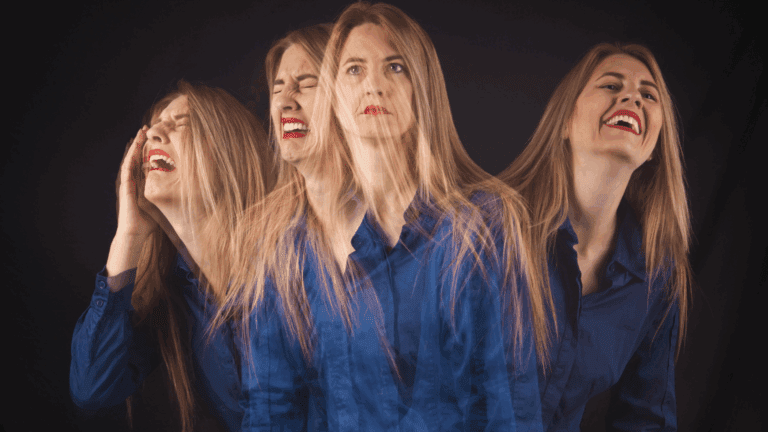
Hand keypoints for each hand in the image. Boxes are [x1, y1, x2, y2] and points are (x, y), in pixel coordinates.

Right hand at [106, 127, 157, 276]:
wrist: (135, 233)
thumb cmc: (148, 223)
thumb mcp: (162, 205)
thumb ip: (169, 197)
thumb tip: (188, 194)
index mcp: (140, 184)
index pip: (143, 162)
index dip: (148, 150)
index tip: (154, 138)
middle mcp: (133, 181)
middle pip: (136, 157)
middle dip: (141, 142)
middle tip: (146, 128)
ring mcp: (128, 183)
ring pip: (130, 159)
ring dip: (135, 145)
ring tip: (140, 132)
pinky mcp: (125, 187)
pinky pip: (127, 168)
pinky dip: (130, 156)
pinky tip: (134, 147)